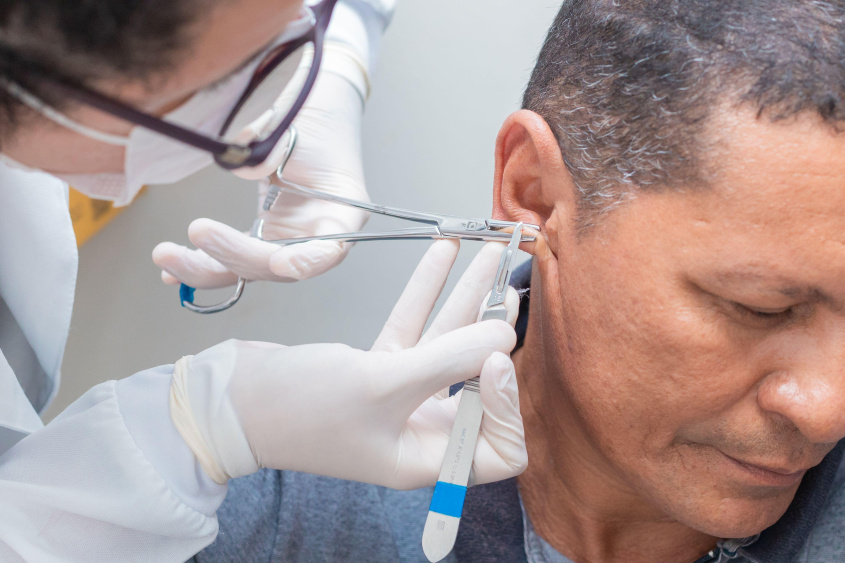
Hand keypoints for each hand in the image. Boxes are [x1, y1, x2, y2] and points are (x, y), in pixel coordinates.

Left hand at [153, 50, 368, 287]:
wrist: (314, 119)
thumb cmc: (318, 125)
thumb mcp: (303, 135)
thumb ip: (273, 155)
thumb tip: (245, 167)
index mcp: (342, 215)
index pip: (331, 250)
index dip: (307, 262)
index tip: (280, 262)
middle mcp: (316, 238)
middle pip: (277, 265)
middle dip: (234, 255)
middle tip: (199, 230)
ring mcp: (286, 242)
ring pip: (248, 271)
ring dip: (205, 269)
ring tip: (167, 256)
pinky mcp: (261, 239)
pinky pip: (232, 261)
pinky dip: (203, 265)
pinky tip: (170, 272)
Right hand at [170, 240, 526, 488]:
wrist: (231, 402)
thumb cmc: (297, 411)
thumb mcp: (381, 384)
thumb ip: (448, 359)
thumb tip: (504, 336)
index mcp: (427, 458)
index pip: (500, 445)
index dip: (508, 404)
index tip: (495, 357)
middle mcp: (419, 430)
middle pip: (478, 382)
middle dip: (495, 332)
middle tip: (510, 284)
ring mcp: (399, 398)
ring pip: (447, 346)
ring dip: (466, 300)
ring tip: (489, 256)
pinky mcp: (376, 368)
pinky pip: (413, 329)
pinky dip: (425, 294)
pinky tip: (442, 255)